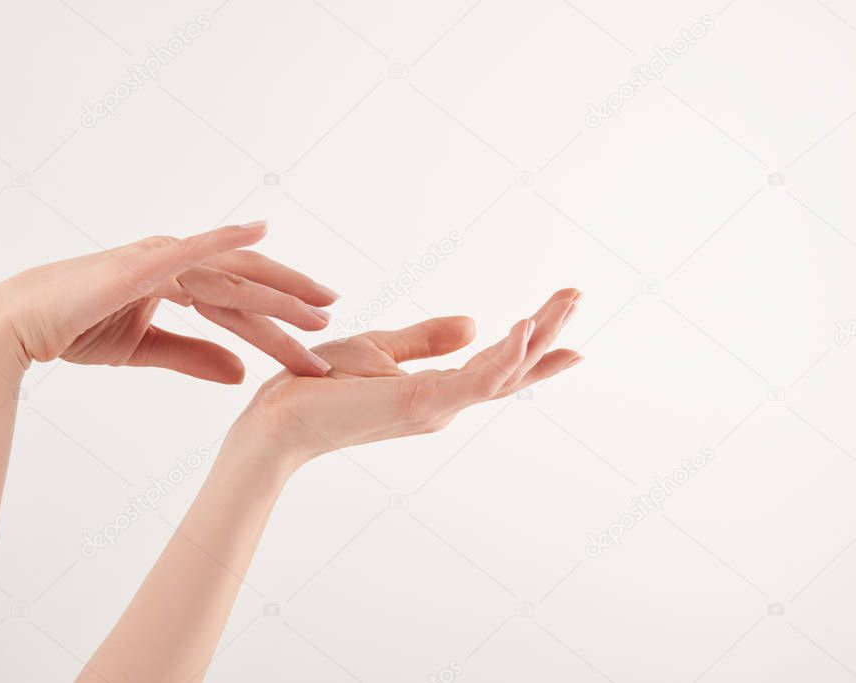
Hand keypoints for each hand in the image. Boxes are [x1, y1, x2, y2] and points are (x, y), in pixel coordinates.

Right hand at [0, 222, 337, 382]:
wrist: (17, 325)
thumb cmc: (74, 329)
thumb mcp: (148, 349)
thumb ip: (195, 355)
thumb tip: (240, 374)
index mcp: (178, 280)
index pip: (240, 298)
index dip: (280, 313)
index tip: (317, 331)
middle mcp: (176, 262)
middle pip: (247, 281)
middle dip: (293, 299)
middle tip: (334, 315)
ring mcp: (161, 258)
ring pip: (232, 276)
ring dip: (278, 292)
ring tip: (321, 310)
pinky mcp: (141, 263)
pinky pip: (191, 249)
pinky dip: (226, 238)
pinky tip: (261, 231)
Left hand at [231, 289, 582, 466]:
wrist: (276, 418)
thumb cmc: (318, 387)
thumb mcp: (380, 349)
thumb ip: (427, 339)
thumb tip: (475, 323)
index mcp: (435, 393)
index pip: (495, 371)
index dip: (534, 354)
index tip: (572, 336)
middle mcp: (443, 405)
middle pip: (509, 370)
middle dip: (548, 335)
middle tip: (579, 296)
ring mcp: (436, 408)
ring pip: (503, 373)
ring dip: (538, 338)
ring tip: (566, 301)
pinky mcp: (420, 404)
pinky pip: (475, 379)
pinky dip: (504, 354)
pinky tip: (524, 324)